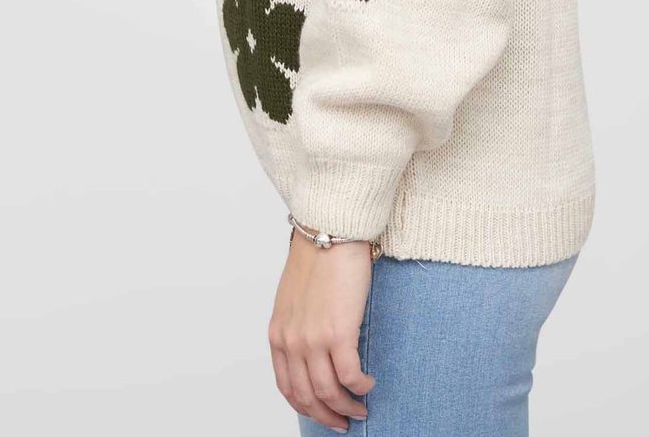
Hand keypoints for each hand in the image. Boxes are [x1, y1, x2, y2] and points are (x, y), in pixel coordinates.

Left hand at [268, 226, 376, 430]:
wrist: (329, 231)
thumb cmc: (317, 258)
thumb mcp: (293, 299)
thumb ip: (297, 326)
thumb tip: (313, 350)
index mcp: (279, 334)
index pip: (287, 386)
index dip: (305, 406)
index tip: (321, 413)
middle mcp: (292, 342)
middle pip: (307, 396)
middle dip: (327, 415)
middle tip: (344, 422)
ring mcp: (314, 339)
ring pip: (329, 392)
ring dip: (347, 406)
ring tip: (361, 407)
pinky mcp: (339, 332)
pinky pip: (350, 375)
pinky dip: (361, 385)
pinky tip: (369, 383)